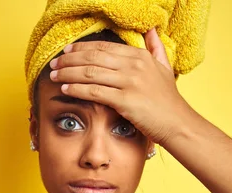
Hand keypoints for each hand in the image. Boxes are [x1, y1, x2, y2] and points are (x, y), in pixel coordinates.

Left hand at [49, 27, 186, 145]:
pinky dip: (77, 88)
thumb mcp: (164, 68)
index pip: (103, 47)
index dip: (81, 48)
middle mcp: (134, 65)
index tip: (66, 51)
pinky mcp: (125, 100)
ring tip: (54, 75)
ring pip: (90, 73)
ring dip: (68, 73)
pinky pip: (94, 92)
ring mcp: (130, 82)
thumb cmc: (168, 100)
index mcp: (140, 56)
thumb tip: (152, 29)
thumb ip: (156, 47)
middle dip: (69, 59)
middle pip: (93, 57)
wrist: (177, 123)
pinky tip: (65, 88)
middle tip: (54, 63)